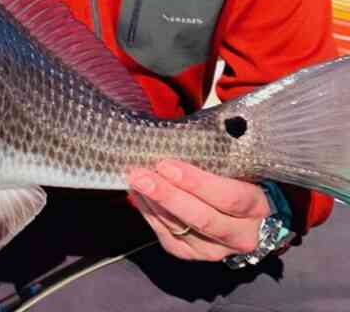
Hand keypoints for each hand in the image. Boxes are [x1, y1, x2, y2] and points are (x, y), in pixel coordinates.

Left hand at [128, 159, 270, 260]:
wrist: (249, 220)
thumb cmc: (239, 182)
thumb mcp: (240, 168)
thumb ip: (216, 156)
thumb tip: (176, 136)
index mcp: (256, 207)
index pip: (228, 198)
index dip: (196, 182)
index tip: (167, 165)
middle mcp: (240, 234)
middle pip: (202, 218)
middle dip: (167, 195)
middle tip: (141, 175)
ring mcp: (217, 249)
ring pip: (181, 229)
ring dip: (153, 203)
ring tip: (135, 180)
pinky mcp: (194, 254)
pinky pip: (168, 236)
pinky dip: (150, 214)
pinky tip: (138, 195)